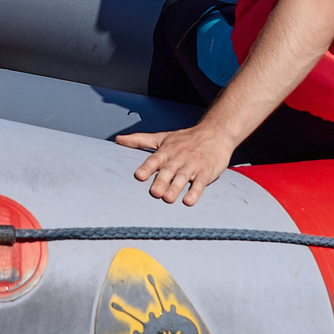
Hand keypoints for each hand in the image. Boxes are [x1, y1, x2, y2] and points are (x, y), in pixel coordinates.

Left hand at [114, 121, 238, 205]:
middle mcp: (179, 157)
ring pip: (183, 177)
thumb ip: (139, 140)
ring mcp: (193, 164)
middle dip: (161, 181)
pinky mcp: (206, 171)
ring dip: (176, 187)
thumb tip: (118, 139)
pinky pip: (200, 183)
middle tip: (155, 192)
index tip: (140, 176)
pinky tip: (189, 201)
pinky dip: (195, 192)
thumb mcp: (162, 137)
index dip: (147, 167)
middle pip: (168, 170)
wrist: (215, 133)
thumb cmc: (186, 138)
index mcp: (167, 150)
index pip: (155, 159)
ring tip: (168, 198)